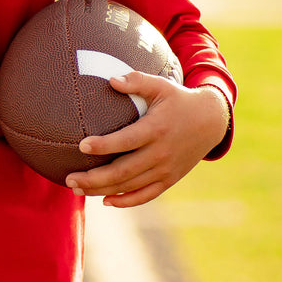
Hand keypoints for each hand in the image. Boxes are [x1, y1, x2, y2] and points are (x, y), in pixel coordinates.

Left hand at [64, 73, 230, 208]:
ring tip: (77, 189)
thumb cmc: (179, 100)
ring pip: (130, 186)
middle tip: (69, 178)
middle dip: (94, 177)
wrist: (211, 122)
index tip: (81, 146)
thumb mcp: (161, 86)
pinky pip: (146, 195)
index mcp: (156, 129)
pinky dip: (126, 201)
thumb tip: (110, 80)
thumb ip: (136, 81)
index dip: (103, 145)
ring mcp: (166, 169)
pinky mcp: (170, 179)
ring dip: (102, 190)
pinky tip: (105, 201)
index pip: (126, 141)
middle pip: (123, 171)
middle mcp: (161, 153)